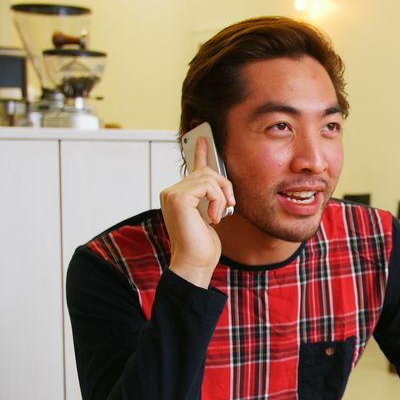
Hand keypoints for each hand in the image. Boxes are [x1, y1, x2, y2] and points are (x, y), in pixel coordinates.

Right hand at [160, 137, 235, 287]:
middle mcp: (171, 191)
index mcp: (178, 195)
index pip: (192, 169)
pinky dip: (218, 201)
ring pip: (209, 177)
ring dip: (222, 197)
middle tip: (228, 206)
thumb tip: (218, 181)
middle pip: (206, 171)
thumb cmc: (203, 244)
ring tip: (219, 215)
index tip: (203, 138)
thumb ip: (211, 196)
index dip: (200, 152)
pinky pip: (208, 185)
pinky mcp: (178, 197)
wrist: (195, 262)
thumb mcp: (211, 214)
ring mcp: (172, 193)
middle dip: (223, 186)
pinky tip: (214, 217)